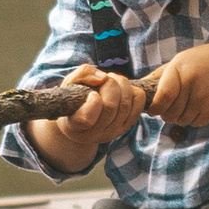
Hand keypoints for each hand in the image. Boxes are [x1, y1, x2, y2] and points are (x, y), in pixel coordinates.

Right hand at [31, 60, 148, 173]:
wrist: (82, 117)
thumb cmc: (74, 98)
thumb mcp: (69, 83)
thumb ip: (82, 74)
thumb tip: (103, 77)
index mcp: (74, 126)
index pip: (87, 118)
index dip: (93, 101)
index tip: (92, 93)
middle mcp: (94, 134)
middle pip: (110, 106)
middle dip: (110, 84)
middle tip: (105, 79)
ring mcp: (112, 132)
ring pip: (125, 103)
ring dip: (121, 84)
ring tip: (112, 81)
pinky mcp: (126, 126)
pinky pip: (139, 102)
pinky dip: (134, 89)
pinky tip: (123, 89)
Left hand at [144, 40, 208, 137]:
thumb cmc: (204, 62)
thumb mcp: (181, 61)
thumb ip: (160, 76)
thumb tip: (138, 87)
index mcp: (179, 70)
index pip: (162, 98)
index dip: (155, 108)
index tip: (153, 110)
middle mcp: (191, 85)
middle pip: (170, 114)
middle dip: (168, 113)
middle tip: (173, 104)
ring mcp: (203, 99)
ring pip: (182, 121)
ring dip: (182, 116)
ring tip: (189, 102)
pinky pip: (196, 123)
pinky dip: (195, 118)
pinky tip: (200, 105)